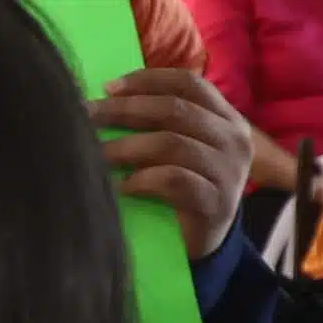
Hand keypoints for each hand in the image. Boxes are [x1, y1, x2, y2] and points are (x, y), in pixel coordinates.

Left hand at [92, 65, 245, 262]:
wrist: (202, 242)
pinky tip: (120, 186)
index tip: (108, 87)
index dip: (147, 80)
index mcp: (226, 118)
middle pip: (175, 109)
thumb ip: (157, 121)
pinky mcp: (218, 202)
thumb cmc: (183, 187)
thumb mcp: (176, 146)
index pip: (188, 83)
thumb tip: (105, 96)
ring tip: (95, 153)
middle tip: (88, 115)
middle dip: (124, 109)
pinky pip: (173, 179)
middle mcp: (234, 139)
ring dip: (125, 146)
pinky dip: (141, 179)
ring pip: (171, 143)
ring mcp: (229, 171)